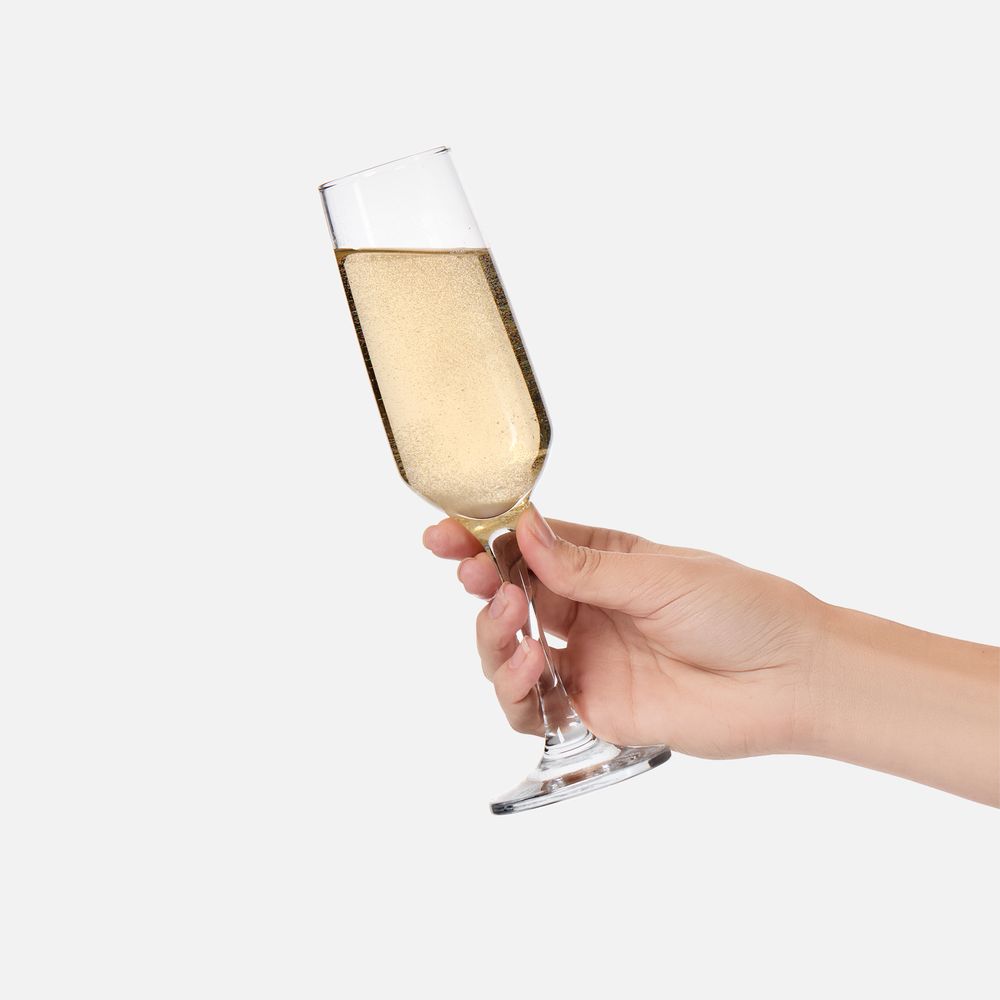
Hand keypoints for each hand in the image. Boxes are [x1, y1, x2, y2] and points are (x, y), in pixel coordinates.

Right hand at [423, 506, 823, 758]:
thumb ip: (584, 568)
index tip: (445, 535)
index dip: (482, 541)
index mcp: (601, 564)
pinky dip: (517, 691)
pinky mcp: (595, 710)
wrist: (788, 678)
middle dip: (480, 587)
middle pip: (507, 598)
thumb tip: (523, 531)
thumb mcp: (659, 575)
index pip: (526, 547)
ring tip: (513, 624)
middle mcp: (586, 610)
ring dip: (494, 637)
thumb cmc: (739, 609)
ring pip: (509, 652)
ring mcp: (588, 661)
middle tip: (474, 577)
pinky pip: (533, 708)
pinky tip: (535, 668)